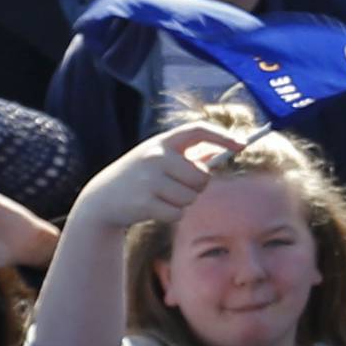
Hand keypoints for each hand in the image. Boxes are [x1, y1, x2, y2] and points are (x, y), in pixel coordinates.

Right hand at [77, 119, 252, 234]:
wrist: (103, 197)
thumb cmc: (140, 176)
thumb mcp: (160, 158)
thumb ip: (189, 155)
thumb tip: (224, 150)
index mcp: (162, 142)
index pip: (198, 130)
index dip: (222, 136)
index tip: (243, 144)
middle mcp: (156, 156)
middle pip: (202, 175)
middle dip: (197, 186)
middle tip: (179, 186)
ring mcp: (149, 180)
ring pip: (191, 197)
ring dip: (183, 202)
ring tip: (162, 197)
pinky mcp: (145, 203)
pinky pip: (177, 213)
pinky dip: (172, 215)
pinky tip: (155, 209)